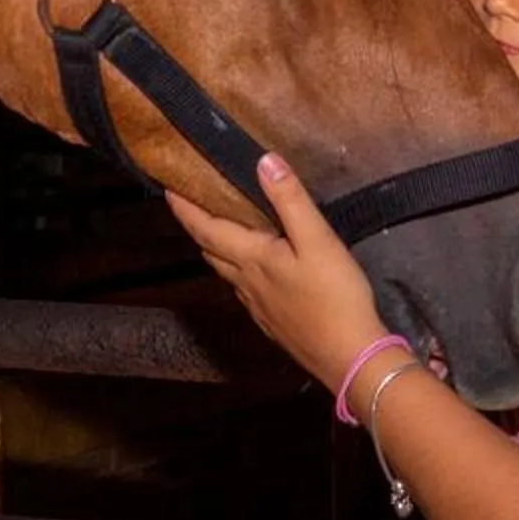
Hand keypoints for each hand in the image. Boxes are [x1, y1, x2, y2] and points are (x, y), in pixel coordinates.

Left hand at [166, 152, 391, 395]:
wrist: (350, 358)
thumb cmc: (334, 297)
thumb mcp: (318, 241)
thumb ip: (290, 200)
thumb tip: (263, 161)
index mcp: (251, 260)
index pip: (206, 229)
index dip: (185, 209)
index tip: (168, 189)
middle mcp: (246, 284)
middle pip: (211, 251)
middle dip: (198, 227)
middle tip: (193, 205)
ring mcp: (258, 308)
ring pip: (227, 273)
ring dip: (218, 250)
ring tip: (222, 231)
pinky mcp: (273, 324)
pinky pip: (245, 292)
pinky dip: (239, 273)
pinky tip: (256, 272)